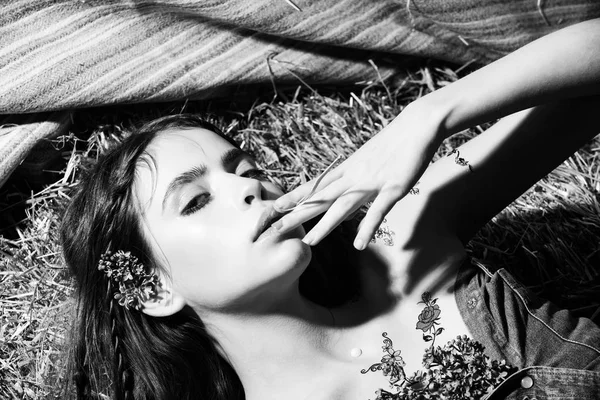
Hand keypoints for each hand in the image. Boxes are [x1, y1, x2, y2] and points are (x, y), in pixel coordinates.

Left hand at [272, 99, 447, 249]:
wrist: (418, 124)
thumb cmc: (396, 140)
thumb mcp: (370, 156)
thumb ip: (358, 172)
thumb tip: (348, 184)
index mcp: (348, 168)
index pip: (316, 185)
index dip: (295, 197)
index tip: (275, 207)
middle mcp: (354, 176)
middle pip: (321, 198)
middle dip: (298, 214)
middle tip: (276, 228)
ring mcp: (372, 182)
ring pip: (342, 206)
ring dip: (325, 225)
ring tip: (309, 243)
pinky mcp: (393, 188)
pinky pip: (377, 211)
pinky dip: (367, 228)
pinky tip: (359, 245)